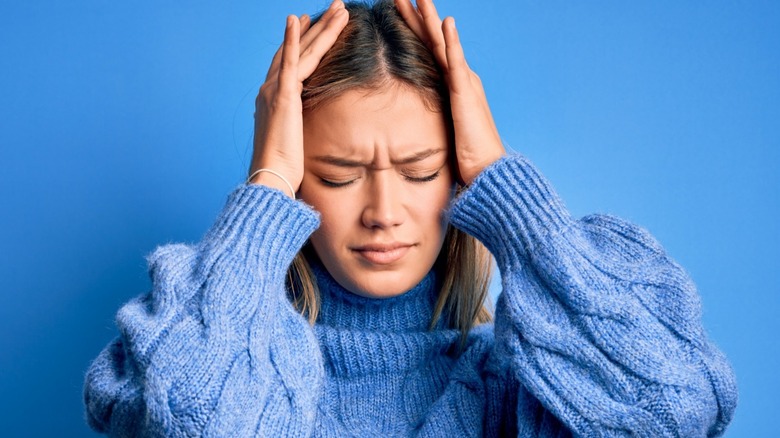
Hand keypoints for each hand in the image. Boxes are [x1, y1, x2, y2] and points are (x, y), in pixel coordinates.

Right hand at [249, 1, 348, 195]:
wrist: (271, 178)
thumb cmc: (284, 170)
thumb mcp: (296, 143)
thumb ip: (301, 129)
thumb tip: (309, 134)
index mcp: (275, 101)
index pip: (291, 63)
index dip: (302, 41)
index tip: (311, 24)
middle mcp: (271, 90)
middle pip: (298, 49)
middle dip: (317, 28)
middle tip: (334, 8)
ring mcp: (275, 90)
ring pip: (302, 50)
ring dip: (321, 27)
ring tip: (339, 8)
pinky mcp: (281, 96)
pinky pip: (290, 61)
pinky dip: (293, 39)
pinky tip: (297, 19)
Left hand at [395, 0, 504, 184]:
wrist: (487, 170)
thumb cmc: (466, 157)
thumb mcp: (441, 131)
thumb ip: (430, 118)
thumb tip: (406, 122)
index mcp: (451, 85)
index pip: (428, 51)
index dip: (413, 29)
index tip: (398, 11)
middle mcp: (459, 78)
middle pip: (433, 40)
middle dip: (417, 16)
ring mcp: (464, 83)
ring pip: (443, 44)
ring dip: (431, 19)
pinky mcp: (466, 94)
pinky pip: (456, 63)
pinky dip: (451, 42)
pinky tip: (446, 23)